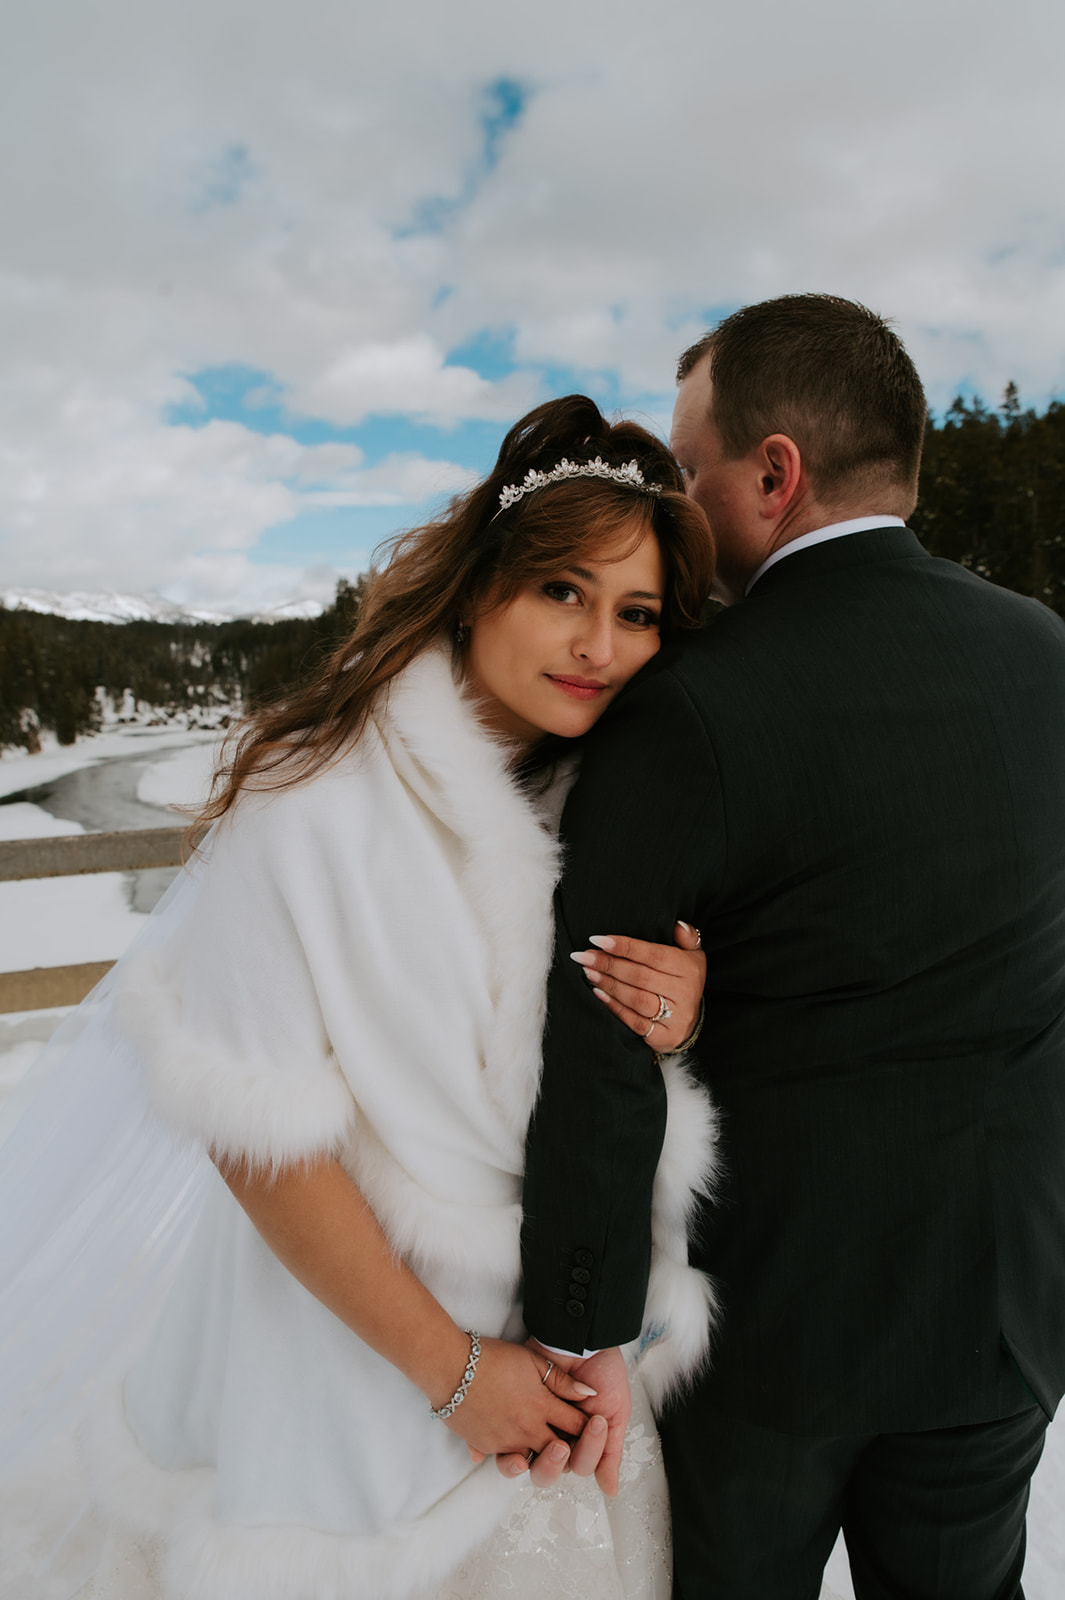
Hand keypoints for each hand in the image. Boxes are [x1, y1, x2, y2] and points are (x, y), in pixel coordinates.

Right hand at [442, 1336, 594, 1469]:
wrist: (450, 1367)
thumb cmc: (491, 1358)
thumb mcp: (532, 1361)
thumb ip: (562, 1380)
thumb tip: (589, 1394)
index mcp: (541, 1406)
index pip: (576, 1425)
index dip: (588, 1427)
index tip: (593, 1426)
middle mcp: (527, 1429)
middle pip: (559, 1451)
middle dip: (570, 1449)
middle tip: (574, 1443)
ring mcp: (506, 1442)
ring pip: (534, 1460)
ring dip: (542, 1456)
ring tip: (545, 1447)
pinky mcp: (487, 1447)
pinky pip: (507, 1459)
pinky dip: (514, 1455)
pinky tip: (516, 1447)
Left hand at [496, 1345, 631, 1495]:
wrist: (582, 1338)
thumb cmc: (603, 1373)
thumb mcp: (615, 1412)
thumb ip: (610, 1452)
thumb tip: (610, 1492)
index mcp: (579, 1443)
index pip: (578, 1465)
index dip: (587, 1451)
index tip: (595, 1423)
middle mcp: (554, 1438)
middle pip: (545, 1471)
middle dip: (551, 1464)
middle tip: (559, 1444)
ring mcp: (532, 1426)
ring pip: (521, 1461)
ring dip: (521, 1463)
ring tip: (530, 1450)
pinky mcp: (512, 1411)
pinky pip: (497, 1438)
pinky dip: (491, 1448)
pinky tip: (494, 1450)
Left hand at [570, 920, 704, 1051]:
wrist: (691, 1022)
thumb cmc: (684, 981)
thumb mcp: (693, 955)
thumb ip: (687, 937)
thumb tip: (677, 925)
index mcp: (689, 969)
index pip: (654, 955)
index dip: (625, 946)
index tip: (598, 940)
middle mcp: (684, 993)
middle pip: (641, 976)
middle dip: (609, 964)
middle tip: (585, 956)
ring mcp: (675, 1017)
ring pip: (637, 999)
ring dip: (609, 985)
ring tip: (588, 972)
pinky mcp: (664, 1037)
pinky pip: (635, 1022)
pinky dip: (614, 1008)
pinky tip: (598, 994)